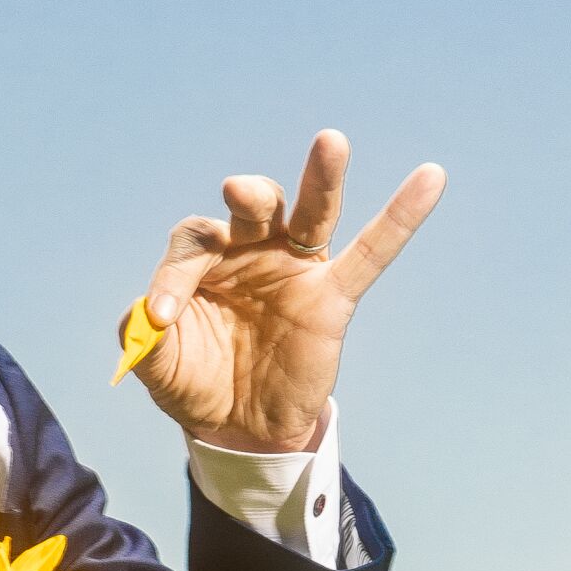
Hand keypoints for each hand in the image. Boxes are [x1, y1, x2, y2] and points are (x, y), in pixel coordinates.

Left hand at [128, 131, 444, 450]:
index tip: (160, 317)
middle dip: (248, 197)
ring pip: (311, 212)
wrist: (240, 427)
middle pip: (253, 208)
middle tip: (238, 191)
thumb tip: (140, 318)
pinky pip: (371, 253)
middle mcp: (250, 250)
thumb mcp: (161, 370)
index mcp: (204, 261)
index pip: (192, 245)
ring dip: (320, 179)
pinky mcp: (332, 296)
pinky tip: (430, 178)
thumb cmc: (197, 384)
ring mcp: (294, 268)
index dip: (174, 276)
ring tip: (331, 143)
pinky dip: (401, 218)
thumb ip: (146, 344)